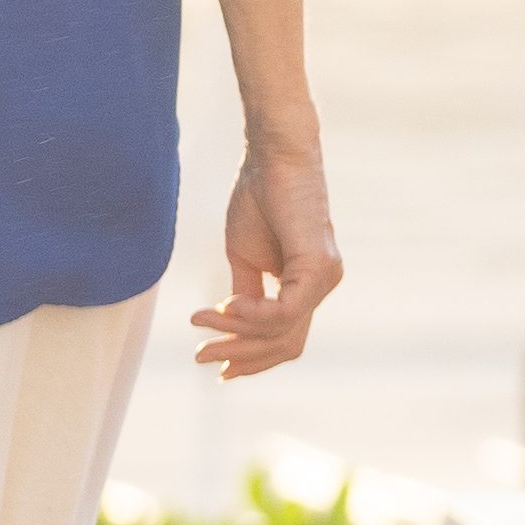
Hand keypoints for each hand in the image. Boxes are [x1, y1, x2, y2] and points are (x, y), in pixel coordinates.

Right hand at [192, 138, 340, 378]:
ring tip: (201, 319)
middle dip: (240, 356)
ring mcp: (325, 278)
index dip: (250, 359)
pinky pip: (285, 312)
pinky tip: (226, 305)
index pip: (284, 339)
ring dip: (236, 333)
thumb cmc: (258, 197)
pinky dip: (251, 315)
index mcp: (306, 285)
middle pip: (285, 345)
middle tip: (199, 356)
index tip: (215, 368)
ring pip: (281, 332)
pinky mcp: (319, 266)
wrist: (272, 155)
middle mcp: (322, 286)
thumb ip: (245, 296)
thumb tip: (232, 327)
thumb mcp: (244, 258)